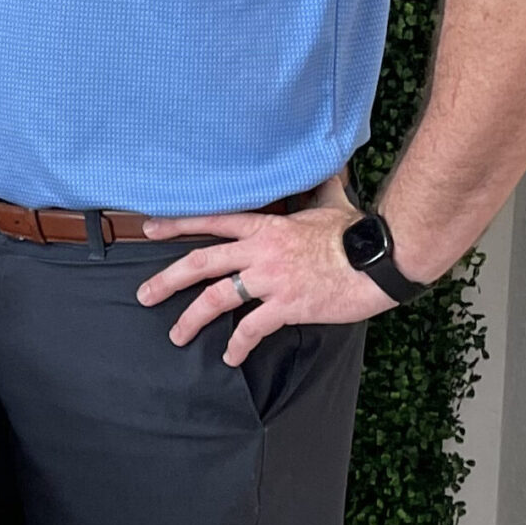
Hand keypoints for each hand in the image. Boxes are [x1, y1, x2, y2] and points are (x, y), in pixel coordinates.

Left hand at [138, 189, 390, 364]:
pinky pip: (253, 328)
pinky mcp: (288, 306)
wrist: (380, 260)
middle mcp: (259, 252)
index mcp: (264, 227)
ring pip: (217, 298)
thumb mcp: (329, 205)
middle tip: (145, 294)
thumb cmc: (356, 234)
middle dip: (167, 279)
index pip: (210, 221)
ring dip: (192, 318)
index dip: (177, 224)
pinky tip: (230, 355)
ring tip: (176, 334)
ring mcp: (270, 280)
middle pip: (200, 262)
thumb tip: (328, 168)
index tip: (150, 229)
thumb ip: (318, 190)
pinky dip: (238, 344)